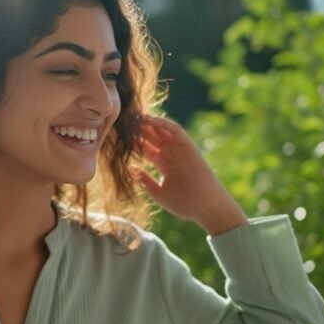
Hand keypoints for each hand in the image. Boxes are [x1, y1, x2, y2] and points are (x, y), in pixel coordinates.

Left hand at [132, 114, 247, 235]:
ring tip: (132, 116)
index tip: (116, 136)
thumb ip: (145, 180)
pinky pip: (176, 130)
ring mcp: (179, 149)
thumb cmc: (185, 204)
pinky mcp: (189, 146)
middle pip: (151, 136)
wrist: (207, 208)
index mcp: (163, 164)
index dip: (131, 142)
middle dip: (137, 129)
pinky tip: (149, 119)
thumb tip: (130, 169)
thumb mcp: (159, 193)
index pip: (145, 148)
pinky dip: (163, 123)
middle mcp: (170, 154)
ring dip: (148, 122)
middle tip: (121, 120)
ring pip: (161, 130)